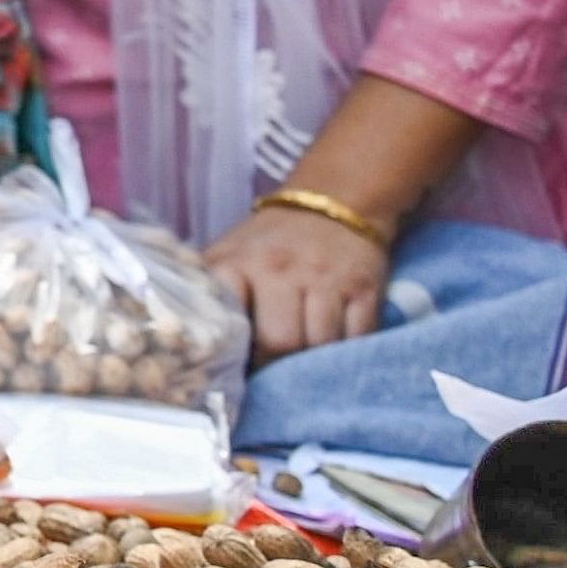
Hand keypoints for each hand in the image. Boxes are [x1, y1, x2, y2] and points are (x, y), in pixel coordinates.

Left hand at [205, 204, 388, 360]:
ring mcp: (324, 277)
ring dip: (315, 357)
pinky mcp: (364, 287)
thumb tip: (202, 351)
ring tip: (305, 352)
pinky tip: (335, 342)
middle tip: (277, 362)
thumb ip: (213, 297)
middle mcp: (278, 269)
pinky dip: (347, 348)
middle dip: (278, 361)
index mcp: (235, 265)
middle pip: (280, 342)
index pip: (230, 325)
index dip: (236, 354)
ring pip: (320, 344)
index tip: (240, 363)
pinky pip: (357, 337)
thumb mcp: (227, 258)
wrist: (332, 205)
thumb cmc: (267, 244)